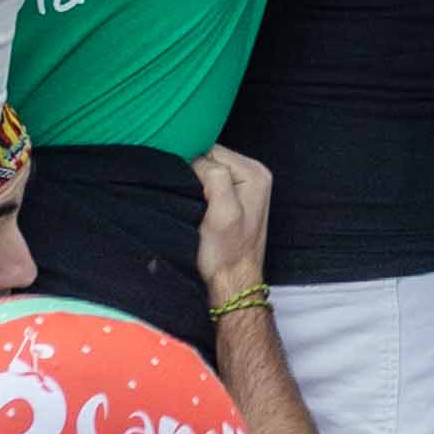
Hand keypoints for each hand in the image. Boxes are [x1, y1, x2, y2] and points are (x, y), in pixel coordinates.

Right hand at [194, 145, 273, 298]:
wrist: (230, 283)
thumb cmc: (226, 253)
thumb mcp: (222, 213)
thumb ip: (216, 178)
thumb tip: (199, 160)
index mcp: (255, 173)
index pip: (212, 150)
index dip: (191, 163)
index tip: (179, 183)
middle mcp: (254, 174)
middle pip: (211, 158)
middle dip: (191, 170)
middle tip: (179, 192)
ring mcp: (244, 186)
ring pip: (207, 170)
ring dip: (192, 181)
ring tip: (185, 199)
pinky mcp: (233, 199)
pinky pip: (209, 183)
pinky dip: (196, 189)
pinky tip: (191, 203)